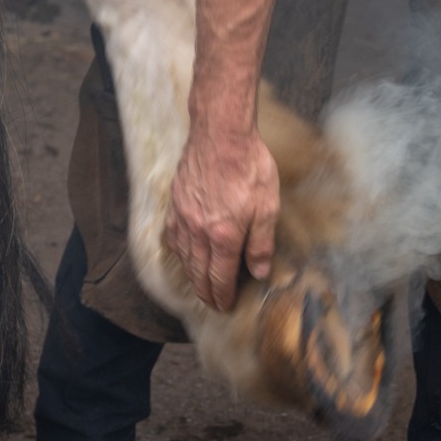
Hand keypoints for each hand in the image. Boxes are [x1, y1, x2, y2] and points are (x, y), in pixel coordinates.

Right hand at [166, 120, 279, 309]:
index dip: (222, 296)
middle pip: (198, 273)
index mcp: (224, 236)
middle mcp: (199, 232)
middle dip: (205, 292)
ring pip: (183, 258)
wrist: (221, 134)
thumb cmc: (248, 166)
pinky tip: (183, 253)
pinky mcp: (176, 203)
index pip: (220, 278)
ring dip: (191, 276)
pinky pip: (172, 236)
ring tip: (199, 284)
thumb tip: (258, 272)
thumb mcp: (268, 206)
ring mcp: (183, 217)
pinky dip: (178, 252)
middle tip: (212, 303)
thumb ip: (261, 243)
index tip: (225, 305)